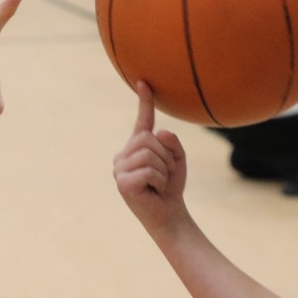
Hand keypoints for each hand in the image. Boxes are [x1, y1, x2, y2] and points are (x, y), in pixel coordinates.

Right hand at [113, 81, 188, 235]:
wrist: (168, 215)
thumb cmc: (170, 186)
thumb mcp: (177, 159)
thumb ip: (172, 142)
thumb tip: (158, 134)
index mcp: (135, 147)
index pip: (142, 121)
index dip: (144, 101)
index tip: (144, 82)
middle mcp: (123, 155)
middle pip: (149, 138)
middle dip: (165, 156)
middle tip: (164, 175)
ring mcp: (120, 169)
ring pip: (150, 154)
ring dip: (163, 170)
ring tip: (159, 184)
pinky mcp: (123, 183)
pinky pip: (149, 170)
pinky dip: (159, 180)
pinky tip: (154, 191)